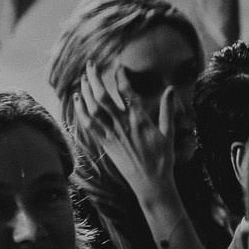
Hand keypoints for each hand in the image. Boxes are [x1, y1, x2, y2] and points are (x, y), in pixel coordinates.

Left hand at [77, 67, 182, 201]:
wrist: (150, 183)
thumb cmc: (162, 159)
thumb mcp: (169, 133)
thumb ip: (167, 110)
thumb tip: (171, 89)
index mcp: (140, 120)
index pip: (126, 93)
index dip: (120, 77)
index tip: (118, 66)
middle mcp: (123, 125)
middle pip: (104, 97)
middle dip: (95, 79)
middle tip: (91, 65)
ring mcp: (112, 135)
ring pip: (93, 109)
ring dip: (86, 92)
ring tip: (83, 79)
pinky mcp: (105, 144)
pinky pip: (89, 125)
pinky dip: (81, 111)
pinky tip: (78, 100)